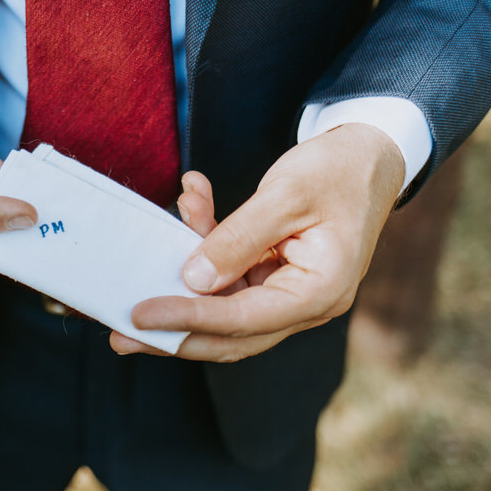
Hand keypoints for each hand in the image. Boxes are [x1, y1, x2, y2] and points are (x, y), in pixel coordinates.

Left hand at [110, 123, 404, 361]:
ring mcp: (290, 293)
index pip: (243, 319)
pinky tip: (189, 206)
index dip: (188, 319)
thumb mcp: (286, 195)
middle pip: (230, 335)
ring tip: (137, 276)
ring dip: (181, 290)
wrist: (370, 154)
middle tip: (120, 335)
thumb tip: (193, 279)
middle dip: (173, 335)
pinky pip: (230, 277)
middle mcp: (306, 304)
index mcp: (320, 292)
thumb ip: (238, 239)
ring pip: (224, 310)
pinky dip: (203, 249)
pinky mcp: (275, 277)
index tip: (140, 315)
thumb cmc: (337, 170)